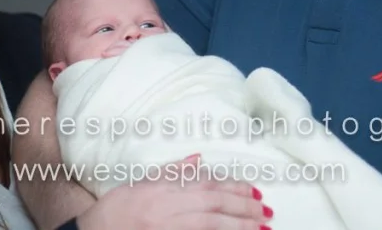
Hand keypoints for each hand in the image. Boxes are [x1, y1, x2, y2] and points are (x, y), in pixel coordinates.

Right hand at [76, 155, 271, 229]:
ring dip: (238, 227)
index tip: (253, 192)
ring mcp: (167, 228)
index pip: (206, 185)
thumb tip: (198, 159)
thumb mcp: (142, 184)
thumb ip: (172, 172)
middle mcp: (166, 209)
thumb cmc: (115, 211)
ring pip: (210, 225)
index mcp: (162, 189)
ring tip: (261, 228)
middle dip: (243, 209)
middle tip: (266, 212)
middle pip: (213, 206)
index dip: (233, 188)